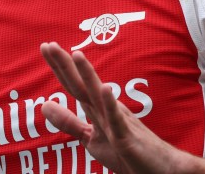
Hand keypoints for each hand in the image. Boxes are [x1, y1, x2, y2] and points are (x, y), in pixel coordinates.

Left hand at [40, 42, 194, 172]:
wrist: (160, 170)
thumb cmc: (127, 152)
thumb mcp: (91, 137)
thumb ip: (69, 122)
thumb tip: (44, 106)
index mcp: (97, 108)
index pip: (74, 84)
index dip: (59, 67)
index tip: (45, 47)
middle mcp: (106, 108)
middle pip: (82, 84)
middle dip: (66, 65)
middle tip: (48, 44)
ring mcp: (117, 121)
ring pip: (99, 95)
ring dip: (88, 75)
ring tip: (76, 54)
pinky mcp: (126, 137)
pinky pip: (117, 120)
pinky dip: (111, 104)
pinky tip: (105, 89)